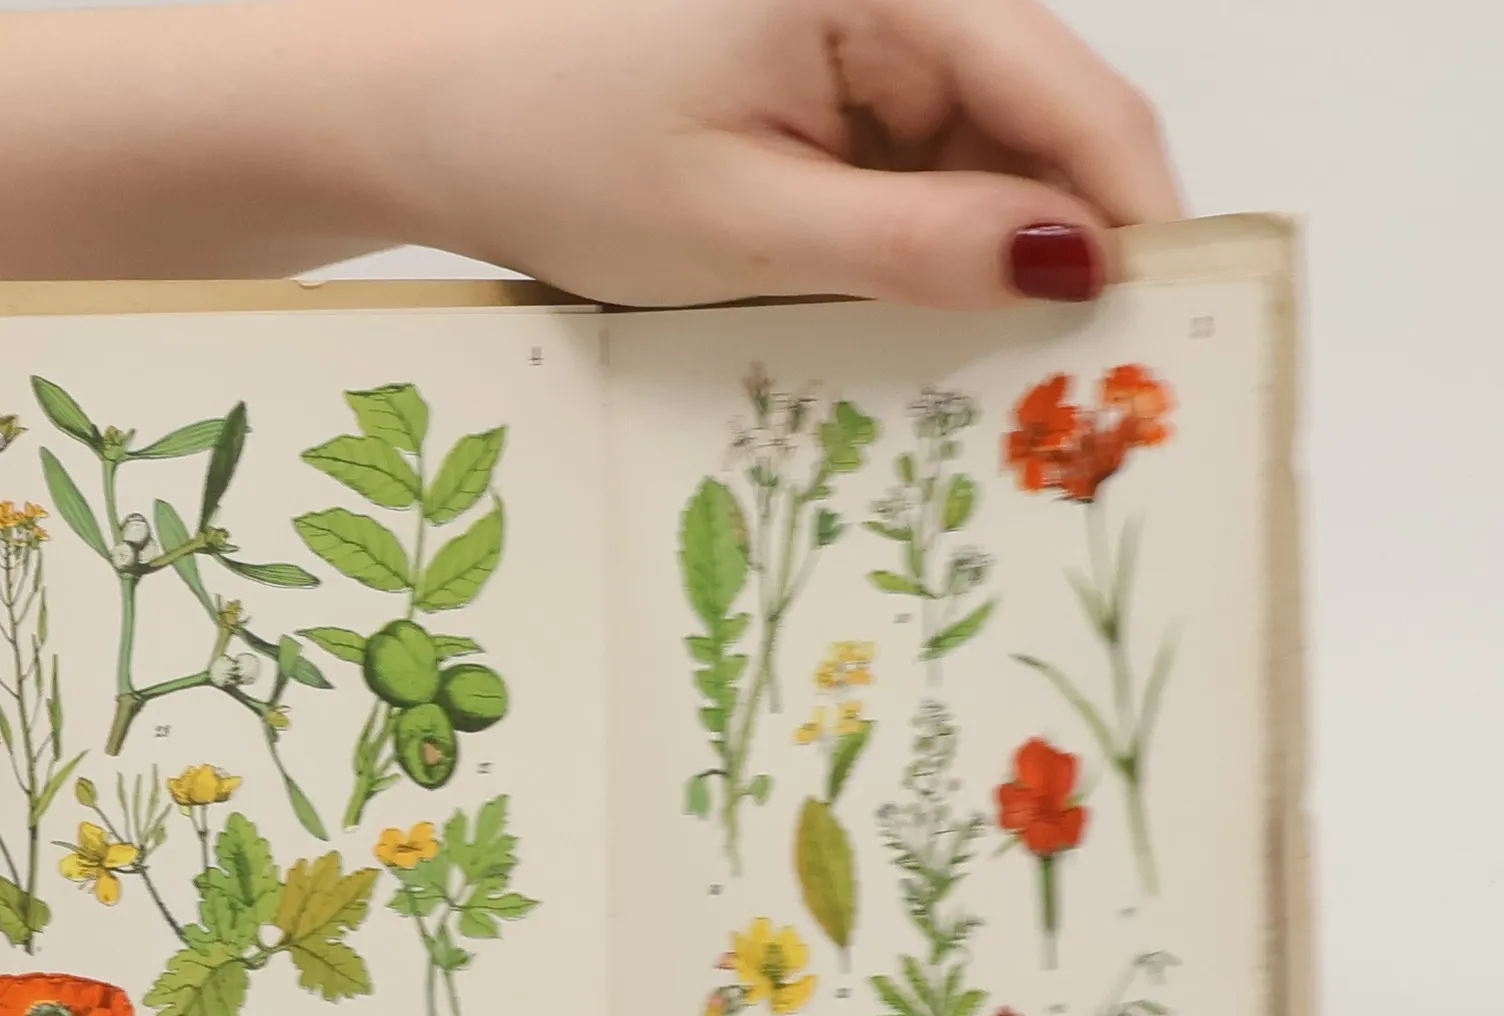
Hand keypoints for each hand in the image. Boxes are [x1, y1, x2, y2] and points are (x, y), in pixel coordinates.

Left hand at [379, 0, 1182, 306]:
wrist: (435, 119)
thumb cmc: (556, 146)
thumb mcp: (745, 223)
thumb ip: (916, 241)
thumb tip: (1071, 258)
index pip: (1065, 87)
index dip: (1129, 207)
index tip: (1164, 322)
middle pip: (1038, 122)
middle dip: (1059, 249)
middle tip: (1075, 389)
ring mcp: (861, 40)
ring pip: (981, 157)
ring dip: (989, 260)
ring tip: (982, 373)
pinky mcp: (828, 90)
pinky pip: (916, 171)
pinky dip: (926, 248)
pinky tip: (911, 321)